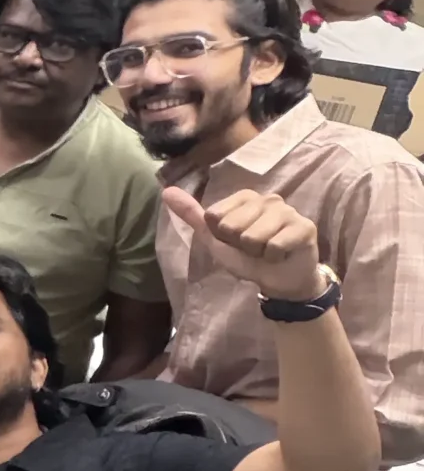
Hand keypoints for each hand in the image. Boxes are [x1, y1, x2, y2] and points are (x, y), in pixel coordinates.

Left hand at [164, 185, 324, 300]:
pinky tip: (281, 255)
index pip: (214, 216)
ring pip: (253, 237)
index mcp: (244, 197)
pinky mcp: (304, 227)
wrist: (279, 279)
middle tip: (254, 248)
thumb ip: (192, 215)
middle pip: (232, 226)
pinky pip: (274, 246)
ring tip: (267, 251)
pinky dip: (274, 257)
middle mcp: (268, 198)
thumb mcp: (215, 237)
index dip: (221, 235)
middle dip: (239, 244)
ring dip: (257, 252)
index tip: (235, 240)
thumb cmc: (247, 256)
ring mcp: (288, 211)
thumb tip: (166, 191)